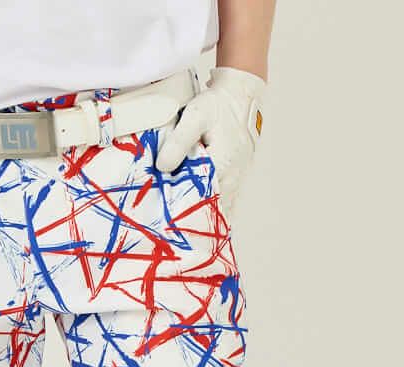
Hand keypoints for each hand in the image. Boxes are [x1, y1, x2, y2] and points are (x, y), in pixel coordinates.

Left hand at [156, 68, 265, 218]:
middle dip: (190, 219)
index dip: (181, 210)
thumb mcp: (195, 116)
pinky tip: (200, 223)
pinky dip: (212, 212)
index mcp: (222, 165)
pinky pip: (225, 203)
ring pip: (219, 209)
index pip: (199, 198)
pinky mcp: (236, 179)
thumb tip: (162, 167)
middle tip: (170, 232)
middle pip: (209, 208)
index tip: (165, 221)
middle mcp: (232, 178)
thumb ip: (179, 143)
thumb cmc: (218, 105)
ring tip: (183, 233)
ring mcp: (236, 180)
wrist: (241, 96)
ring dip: (202, 219)